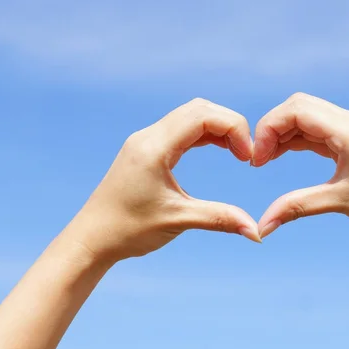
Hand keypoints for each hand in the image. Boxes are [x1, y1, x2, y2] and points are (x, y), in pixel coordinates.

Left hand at [68, 98, 259, 262]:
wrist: (91, 239)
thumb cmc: (128, 230)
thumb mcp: (178, 221)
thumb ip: (220, 219)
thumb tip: (256, 232)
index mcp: (154, 147)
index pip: (202, 115)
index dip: (233, 128)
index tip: (248, 157)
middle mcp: (149, 136)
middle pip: (199, 109)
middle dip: (229, 125)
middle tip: (246, 154)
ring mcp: (146, 141)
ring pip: (190, 116)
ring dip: (217, 128)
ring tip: (237, 152)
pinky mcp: (146, 151)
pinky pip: (181, 130)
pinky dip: (204, 135)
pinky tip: (219, 149)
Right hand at [253, 92, 348, 237]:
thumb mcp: (342, 202)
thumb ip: (298, 207)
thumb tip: (262, 227)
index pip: (296, 110)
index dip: (269, 129)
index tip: (257, 159)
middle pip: (299, 107)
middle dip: (273, 129)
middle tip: (260, 160)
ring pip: (309, 117)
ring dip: (286, 134)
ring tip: (268, 160)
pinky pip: (322, 131)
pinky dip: (301, 140)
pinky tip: (288, 155)